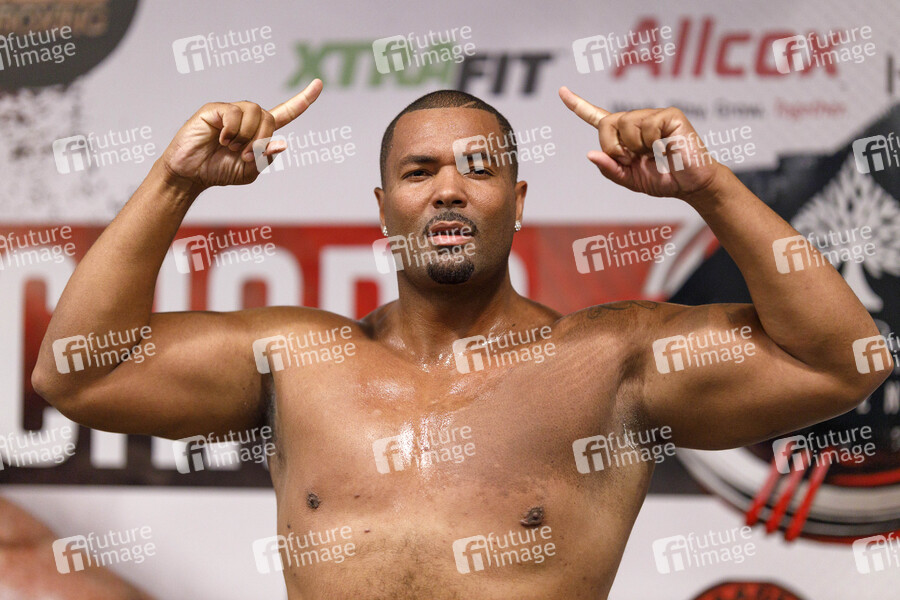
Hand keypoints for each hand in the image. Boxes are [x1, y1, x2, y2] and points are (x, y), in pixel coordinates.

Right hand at [159, 79, 322, 189]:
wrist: (191, 174)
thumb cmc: (220, 171)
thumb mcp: (250, 170)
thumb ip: (266, 157)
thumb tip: (282, 143)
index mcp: (259, 131)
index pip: (286, 113)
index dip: (303, 100)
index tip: (319, 84)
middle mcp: (247, 118)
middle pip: (270, 117)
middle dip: (261, 139)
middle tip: (244, 155)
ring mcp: (231, 112)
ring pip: (254, 112)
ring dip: (245, 136)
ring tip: (230, 147)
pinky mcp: (215, 109)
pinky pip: (234, 113)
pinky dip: (230, 131)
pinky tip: (219, 139)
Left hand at [559, 86, 721, 199]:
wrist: (691, 185)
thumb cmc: (663, 179)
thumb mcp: (630, 180)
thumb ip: (609, 169)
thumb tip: (589, 154)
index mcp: (625, 135)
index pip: (597, 118)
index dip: (578, 105)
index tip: (561, 92)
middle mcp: (637, 121)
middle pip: (606, 124)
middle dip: (614, 147)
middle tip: (634, 159)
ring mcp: (653, 116)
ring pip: (625, 124)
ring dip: (635, 146)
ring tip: (653, 154)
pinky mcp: (669, 115)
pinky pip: (647, 125)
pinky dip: (653, 142)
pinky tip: (665, 147)